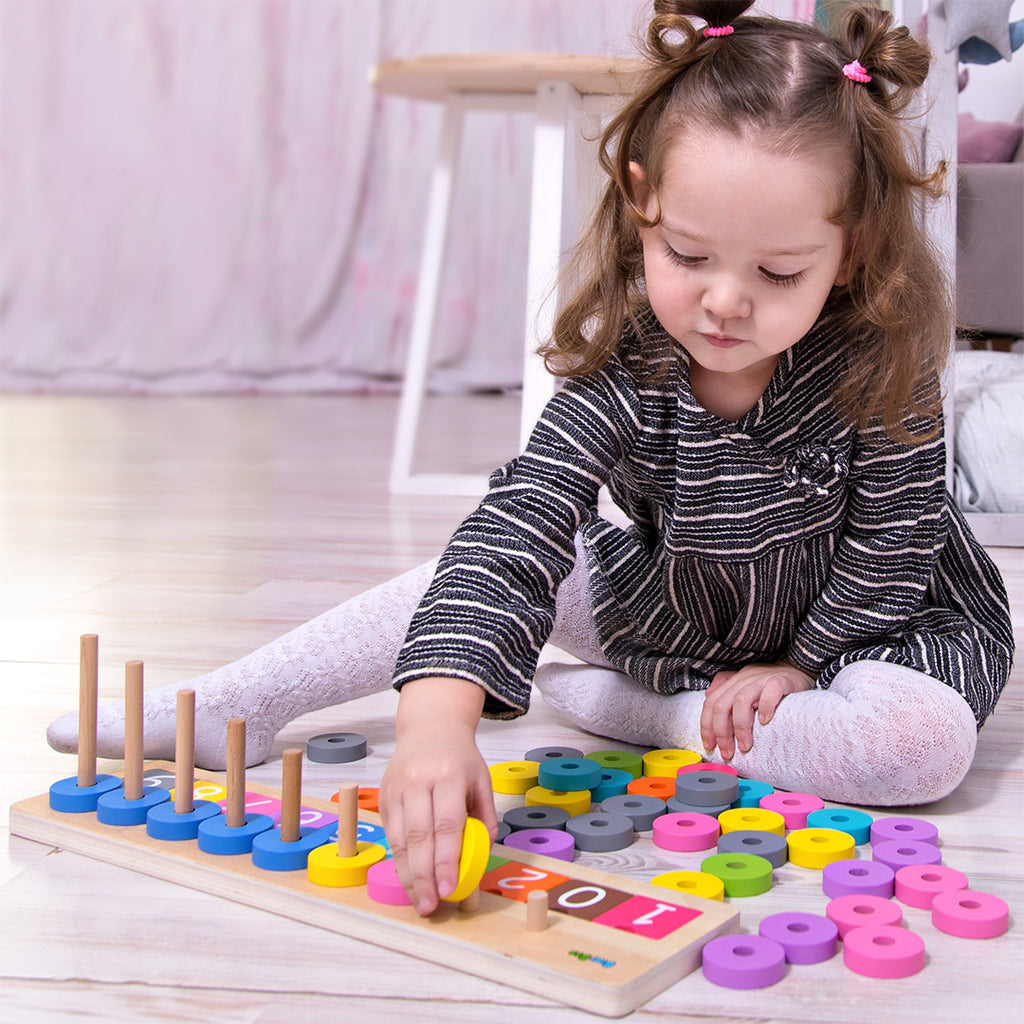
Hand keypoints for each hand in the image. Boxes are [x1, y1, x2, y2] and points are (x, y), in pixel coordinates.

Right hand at [379, 676, 497, 916]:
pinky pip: (390, 834)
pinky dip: (398, 860)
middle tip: (430, 905)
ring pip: (398, 839)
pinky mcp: (383, 797)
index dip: (446, 859)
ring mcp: (396, 788)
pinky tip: (409, 879)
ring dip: (408, 874)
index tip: (449, 888)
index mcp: (447, 775)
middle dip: (424, 875)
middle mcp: (418, 781)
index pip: (446, 824)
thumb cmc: (459, 758)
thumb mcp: (481, 780)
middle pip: (418, 836)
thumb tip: (480, 857)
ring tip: (418, 900)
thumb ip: (484, 818)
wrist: (429, 728)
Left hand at [700, 660, 814, 759]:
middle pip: (722, 705)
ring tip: (745, 745)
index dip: (707, 726)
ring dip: (740, 727)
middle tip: (728, 752)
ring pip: (741, 700)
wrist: (798, 670)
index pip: (711, 703)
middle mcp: (744, 678)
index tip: (710, 746)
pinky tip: (765, 722)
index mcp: (734, 682)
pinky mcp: (781, 680)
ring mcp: (762, 679)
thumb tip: (707, 697)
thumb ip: (725, 688)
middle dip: (721, 732)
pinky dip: (765, 707)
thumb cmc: (770, 684)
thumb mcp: (745, 684)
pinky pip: (770, 692)